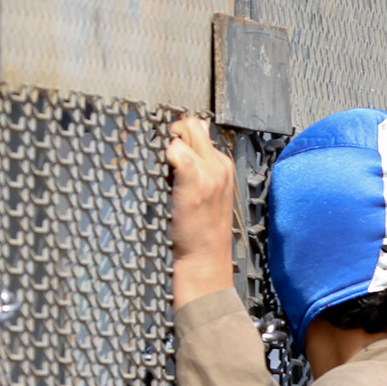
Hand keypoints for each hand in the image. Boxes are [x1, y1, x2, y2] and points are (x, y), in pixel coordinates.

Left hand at [165, 116, 236, 306]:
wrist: (205, 260)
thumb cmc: (200, 235)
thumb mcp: (206, 198)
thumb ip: (196, 173)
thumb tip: (177, 151)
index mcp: (224, 167)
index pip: (202, 131)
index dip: (182, 137)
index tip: (170, 153)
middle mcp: (218, 165)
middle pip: (193, 124)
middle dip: (173, 133)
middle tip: (163, 157)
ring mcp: (208, 171)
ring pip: (183, 133)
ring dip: (168, 147)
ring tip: (164, 175)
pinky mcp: (193, 179)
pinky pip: (174, 150)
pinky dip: (164, 158)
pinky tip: (163, 180)